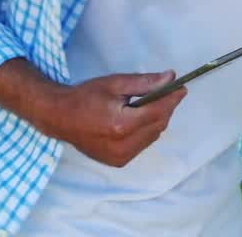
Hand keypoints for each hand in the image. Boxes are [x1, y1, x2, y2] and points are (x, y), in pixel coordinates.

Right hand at [44, 71, 186, 167]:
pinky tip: (136, 119)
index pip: (158, 112)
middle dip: (165, 108)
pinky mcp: (118, 162)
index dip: (172, 99)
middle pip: (158, 125)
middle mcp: (123, 146)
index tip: (181, 87)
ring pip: (152, 136)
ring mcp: (120, 157)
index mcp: (122, 125)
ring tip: (148, 104)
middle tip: (167, 92)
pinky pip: (142, 145)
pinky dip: (145, 131)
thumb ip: (144, 83)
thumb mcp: (115, 83)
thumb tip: (170, 78)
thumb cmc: (85, 96)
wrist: (60, 117)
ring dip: (156, 120)